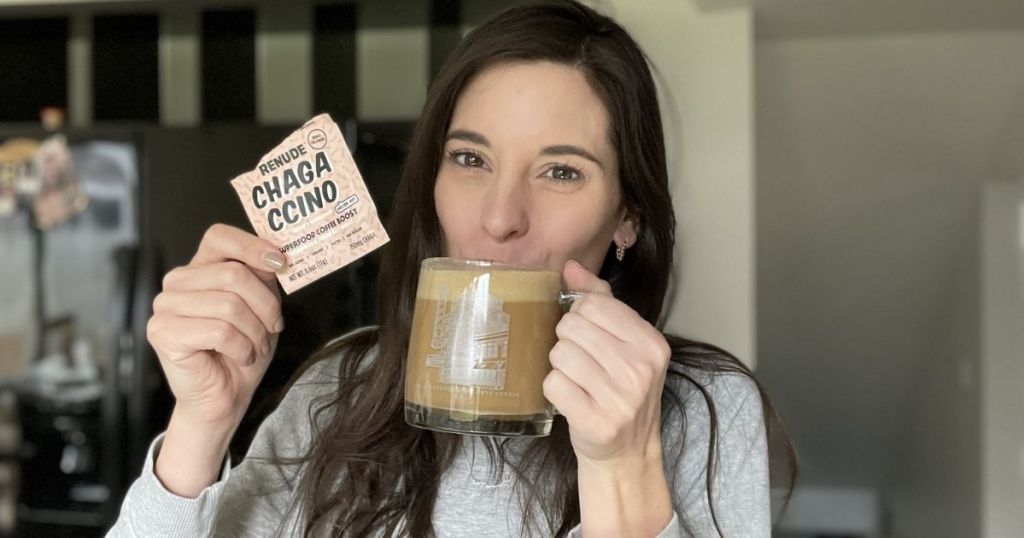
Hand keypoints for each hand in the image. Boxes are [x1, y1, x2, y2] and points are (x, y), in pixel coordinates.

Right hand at [147, 224, 285, 429]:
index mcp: (200, 268)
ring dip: (255, 332)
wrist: (225, 396)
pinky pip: (219, 331)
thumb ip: (263, 277)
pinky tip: (239, 356)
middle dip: (265, 305)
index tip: (280, 263)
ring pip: (229, 305)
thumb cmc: (242, 350)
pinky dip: (241, 347)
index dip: (252, 246)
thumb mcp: (262, 306)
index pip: (219, 236)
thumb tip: (276, 254)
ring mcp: (165, 306)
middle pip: (234, 275)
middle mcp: (177, 282)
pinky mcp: (163, 332)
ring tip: (254, 346)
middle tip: (273, 327)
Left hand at [543, 260, 670, 465]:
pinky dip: (554, 389)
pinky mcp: (595, 421)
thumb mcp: (624, 343)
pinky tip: (572, 398)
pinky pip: (552, 383)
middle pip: (571, 327)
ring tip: (579, 381)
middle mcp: (640, 369)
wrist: (627, 452)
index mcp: (651, 343)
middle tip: (583, 363)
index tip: (590, 337)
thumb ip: (599, 300)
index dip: (580, 317)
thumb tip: (571, 266)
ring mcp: (620, 398)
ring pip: (559, 354)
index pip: (593, 304)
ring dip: (560, 367)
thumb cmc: (621, 390)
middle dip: (567, 342)